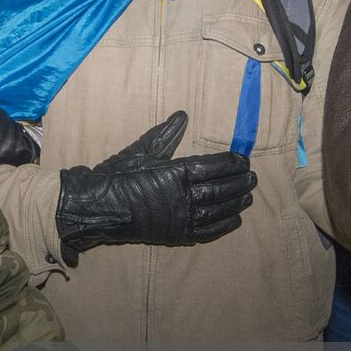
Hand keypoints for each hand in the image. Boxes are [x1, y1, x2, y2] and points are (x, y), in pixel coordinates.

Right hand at [56, 112, 255, 264]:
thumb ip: (166, 135)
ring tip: (248, 196)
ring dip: (236, 203)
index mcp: (176, 172)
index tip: (243, 159)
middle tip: (253, 177)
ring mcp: (181, 218)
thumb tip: (182, 116)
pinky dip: (223, 225)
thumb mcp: (142, 151)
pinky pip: (207, 231)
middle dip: (240, 182)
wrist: (98, 207)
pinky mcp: (177, 235)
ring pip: (219, 210)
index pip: (214, 167)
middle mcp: (184, 196)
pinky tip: (235, 220)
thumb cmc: (117, 175)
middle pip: (221, 189)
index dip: (231, 164)